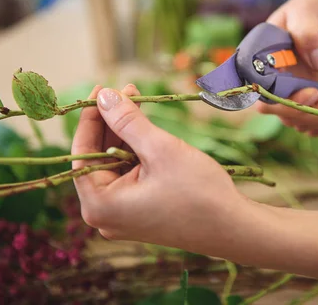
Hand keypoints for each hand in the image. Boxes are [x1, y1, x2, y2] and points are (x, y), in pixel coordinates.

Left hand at [71, 85, 247, 250]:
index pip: (82, 153)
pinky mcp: (139, 213)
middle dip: (112, 123)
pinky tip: (146, 128)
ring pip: (115, 165)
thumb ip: (127, 121)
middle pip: (98, 158)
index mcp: (100, 205)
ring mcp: (123, 216)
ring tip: (138, 102)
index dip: (90, 118)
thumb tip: (103, 95)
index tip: (101, 88)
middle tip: (127, 91)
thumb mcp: (160, 149)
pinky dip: (136, 152)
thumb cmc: (199, 192)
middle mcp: (105, 215)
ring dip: (125, 134)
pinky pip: (129, 176)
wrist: (235, 228)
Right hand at [256, 0, 317, 135]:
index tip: (314, 92)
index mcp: (259, 64)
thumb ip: (308, 32)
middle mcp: (269, 87)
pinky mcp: (305, 105)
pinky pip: (316, 125)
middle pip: (286, 115)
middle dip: (315, 110)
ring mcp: (287, 99)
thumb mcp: (305, 10)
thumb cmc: (306, 12)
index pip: (265, 97)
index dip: (287, 103)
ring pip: (303, 123)